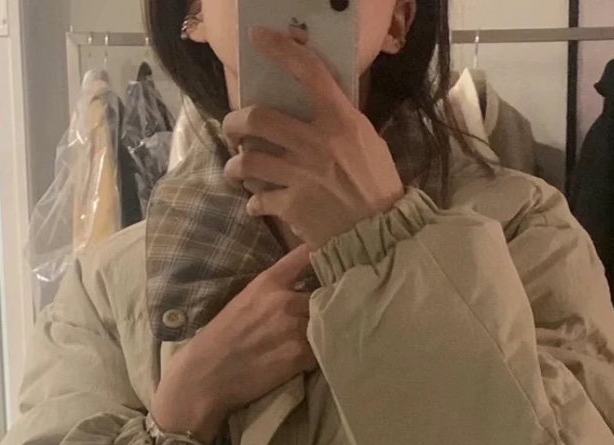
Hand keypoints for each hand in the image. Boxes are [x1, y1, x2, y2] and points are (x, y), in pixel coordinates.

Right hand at [150, 246, 317, 442]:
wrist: (206, 375)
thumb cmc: (221, 338)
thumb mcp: (244, 300)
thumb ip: (274, 290)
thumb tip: (302, 287)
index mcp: (268, 282)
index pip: (306, 255)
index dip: (323, 257)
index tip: (332, 262)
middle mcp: (285, 301)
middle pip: (325, 293)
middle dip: (326, 302)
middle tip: (327, 311)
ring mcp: (294, 328)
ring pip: (327, 322)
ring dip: (326, 329)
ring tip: (319, 336)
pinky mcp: (300, 356)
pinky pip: (323, 348)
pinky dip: (320, 353)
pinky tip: (308, 357)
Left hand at [223, 27, 404, 249]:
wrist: (381, 235)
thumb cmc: (379, 188)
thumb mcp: (369, 144)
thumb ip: (342, 124)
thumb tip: (318, 109)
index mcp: (341, 122)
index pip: (309, 72)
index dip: (280, 50)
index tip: (258, 39)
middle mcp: (316, 143)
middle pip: (257, 118)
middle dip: (235, 122)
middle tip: (232, 128)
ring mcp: (301, 175)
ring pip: (248, 161)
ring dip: (235, 166)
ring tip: (235, 170)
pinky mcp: (292, 206)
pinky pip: (259, 200)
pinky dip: (254, 203)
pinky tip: (257, 205)